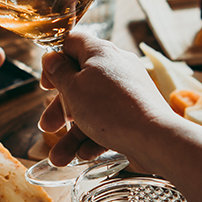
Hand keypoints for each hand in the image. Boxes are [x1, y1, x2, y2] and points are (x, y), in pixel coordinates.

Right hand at [38, 31, 179, 168]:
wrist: (153, 138)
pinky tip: (84, 155)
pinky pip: (109, 122)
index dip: (55, 60)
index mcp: (100, 53)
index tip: (47, 83)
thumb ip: (59, 72)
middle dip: (60, 109)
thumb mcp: (73, 88)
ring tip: (60, 158)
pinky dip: (95, 138)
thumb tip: (50, 57)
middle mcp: (116, 68)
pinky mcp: (136, 113)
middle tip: (47, 126)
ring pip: (92, 109)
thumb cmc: (110, 109)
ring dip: (73, 134)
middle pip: (79, 83)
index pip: (72, 43)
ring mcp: (128, 91)